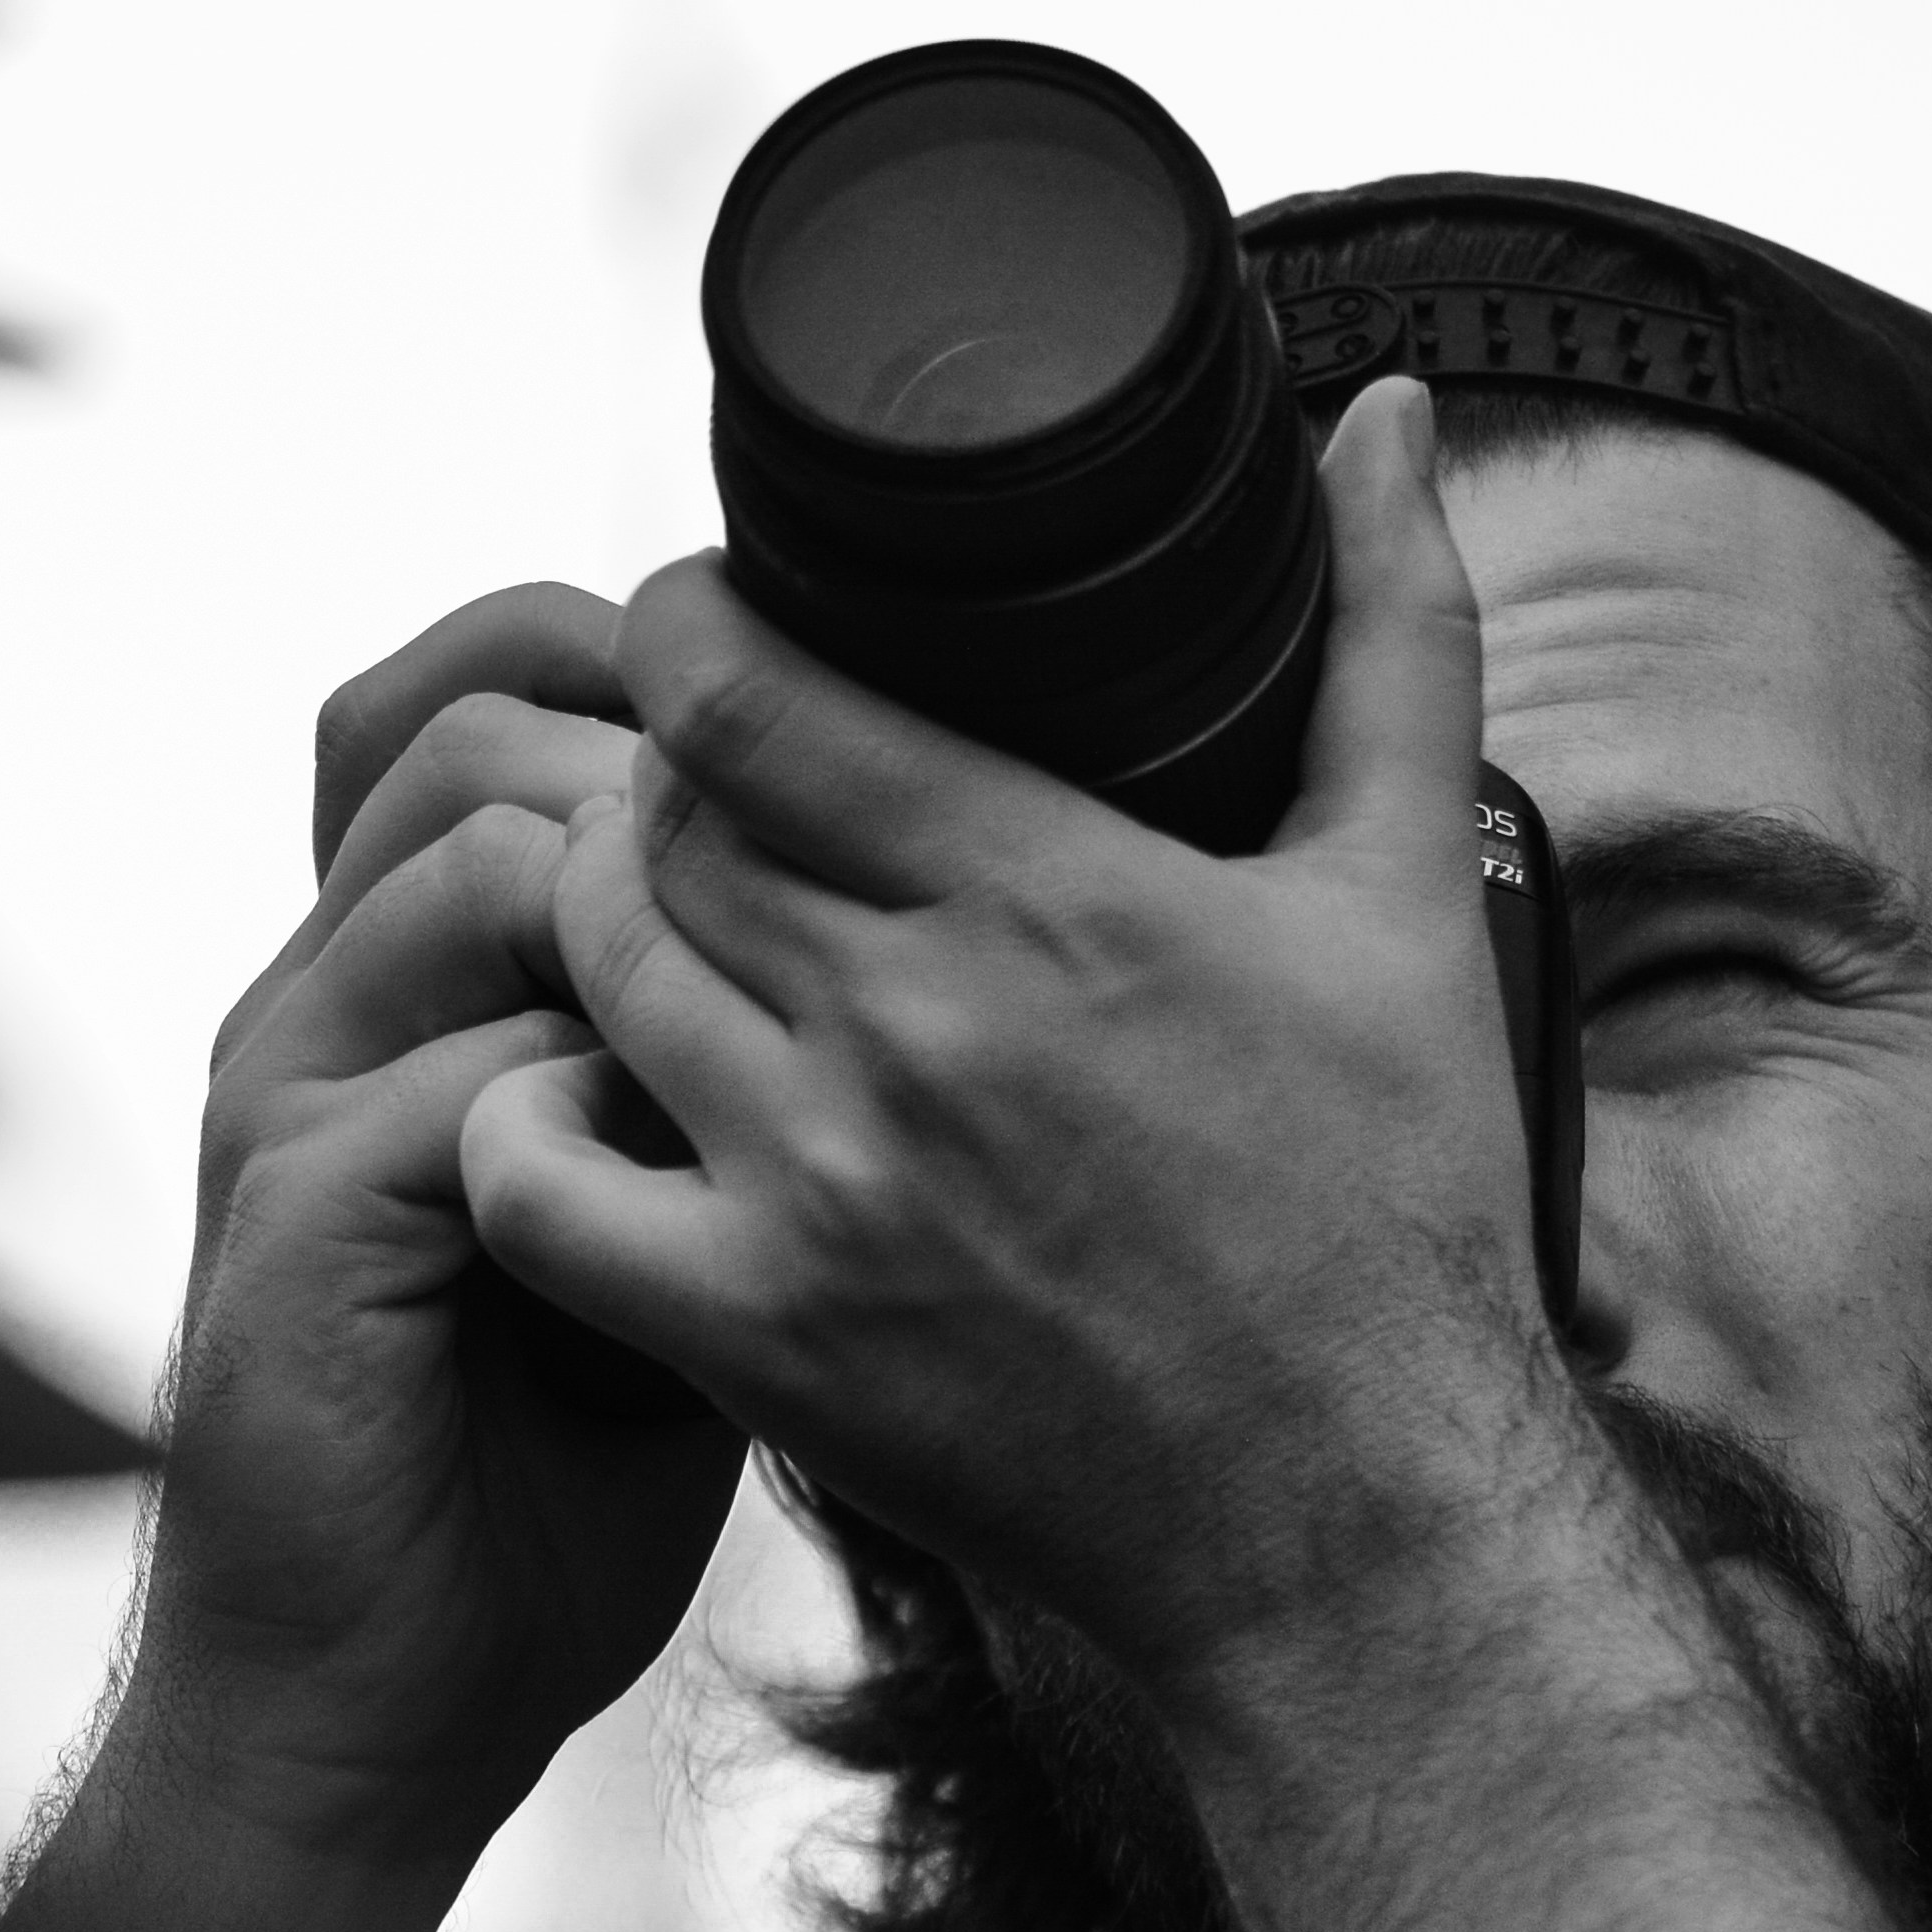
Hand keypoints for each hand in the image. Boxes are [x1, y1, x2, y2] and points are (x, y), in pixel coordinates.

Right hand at [114, 586, 747, 1864]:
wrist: (374, 1702)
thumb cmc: (549, 1468)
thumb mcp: (682, 1208)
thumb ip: (747, 1050)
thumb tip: (963, 918)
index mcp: (390, 956)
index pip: (486, 680)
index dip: (665, 672)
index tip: (872, 763)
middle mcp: (316, 982)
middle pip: (474, 716)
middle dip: (687, 763)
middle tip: (873, 869)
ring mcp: (286, 1085)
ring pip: (475, 854)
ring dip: (670, 908)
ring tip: (815, 1011)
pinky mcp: (291, 1216)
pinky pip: (468, 1071)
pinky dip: (619, 1093)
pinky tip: (739, 1168)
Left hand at [458, 383, 1554, 1689]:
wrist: (1356, 1517)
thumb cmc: (1391, 1203)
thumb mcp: (1413, 891)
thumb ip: (1393, 630)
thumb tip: (1395, 414)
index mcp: (1052, 889)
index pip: (749, 693)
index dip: (689, 629)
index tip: (706, 625)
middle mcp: (913, 1025)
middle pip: (654, 816)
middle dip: (659, 776)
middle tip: (703, 786)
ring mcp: (819, 1187)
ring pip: (592, 966)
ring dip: (599, 920)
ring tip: (659, 917)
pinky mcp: (761, 1336)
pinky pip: (532, 1184)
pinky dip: (518, 1119)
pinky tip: (582, 1093)